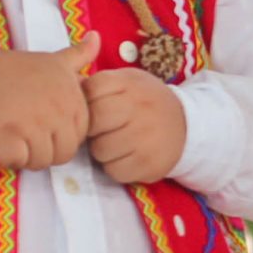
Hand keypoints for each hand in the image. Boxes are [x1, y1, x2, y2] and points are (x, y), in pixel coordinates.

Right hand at [0, 31, 98, 169]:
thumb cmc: (19, 70)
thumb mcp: (55, 61)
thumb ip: (79, 55)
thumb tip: (97, 37)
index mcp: (74, 103)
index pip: (77, 140)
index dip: (60, 138)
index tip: (44, 127)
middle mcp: (58, 115)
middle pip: (61, 155)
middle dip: (46, 152)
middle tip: (28, 137)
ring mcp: (33, 126)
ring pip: (40, 161)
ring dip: (27, 158)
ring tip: (16, 139)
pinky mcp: (6, 136)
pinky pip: (16, 161)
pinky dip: (9, 159)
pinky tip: (3, 144)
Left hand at [83, 67, 187, 184]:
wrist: (187, 126)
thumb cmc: (145, 103)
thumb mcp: (126, 81)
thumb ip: (97, 83)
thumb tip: (65, 87)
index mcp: (131, 84)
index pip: (89, 92)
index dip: (88, 102)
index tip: (99, 106)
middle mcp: (140, 108)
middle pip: (92, 124)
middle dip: (93, 129)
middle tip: (106, 129)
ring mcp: (146, 138)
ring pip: (99, 151)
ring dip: (103, 150)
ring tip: (119, 143)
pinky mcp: (150, 164)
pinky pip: (114, 171)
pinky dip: (116, 167)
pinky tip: (128, 157)